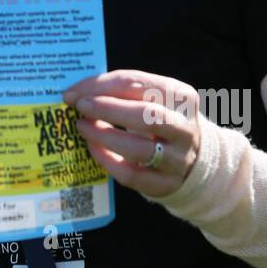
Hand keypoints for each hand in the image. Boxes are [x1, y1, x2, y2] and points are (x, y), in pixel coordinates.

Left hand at [63, 69, 200, 198]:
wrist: (193, 158)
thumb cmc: (160, 119)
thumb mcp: (152, 98)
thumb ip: (121, 92)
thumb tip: (77, 92)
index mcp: (181, 96)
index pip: (136, 84)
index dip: (100, 86)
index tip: (73, 92)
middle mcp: (183, 127)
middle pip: (145, 115)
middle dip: (106, 109)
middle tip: (79, 107)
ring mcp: (178, 158)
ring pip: (139, 148)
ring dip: (103, 135)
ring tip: (82, 126)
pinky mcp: (166, 183)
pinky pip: (131, 174)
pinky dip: (107, 160)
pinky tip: (93, 148)